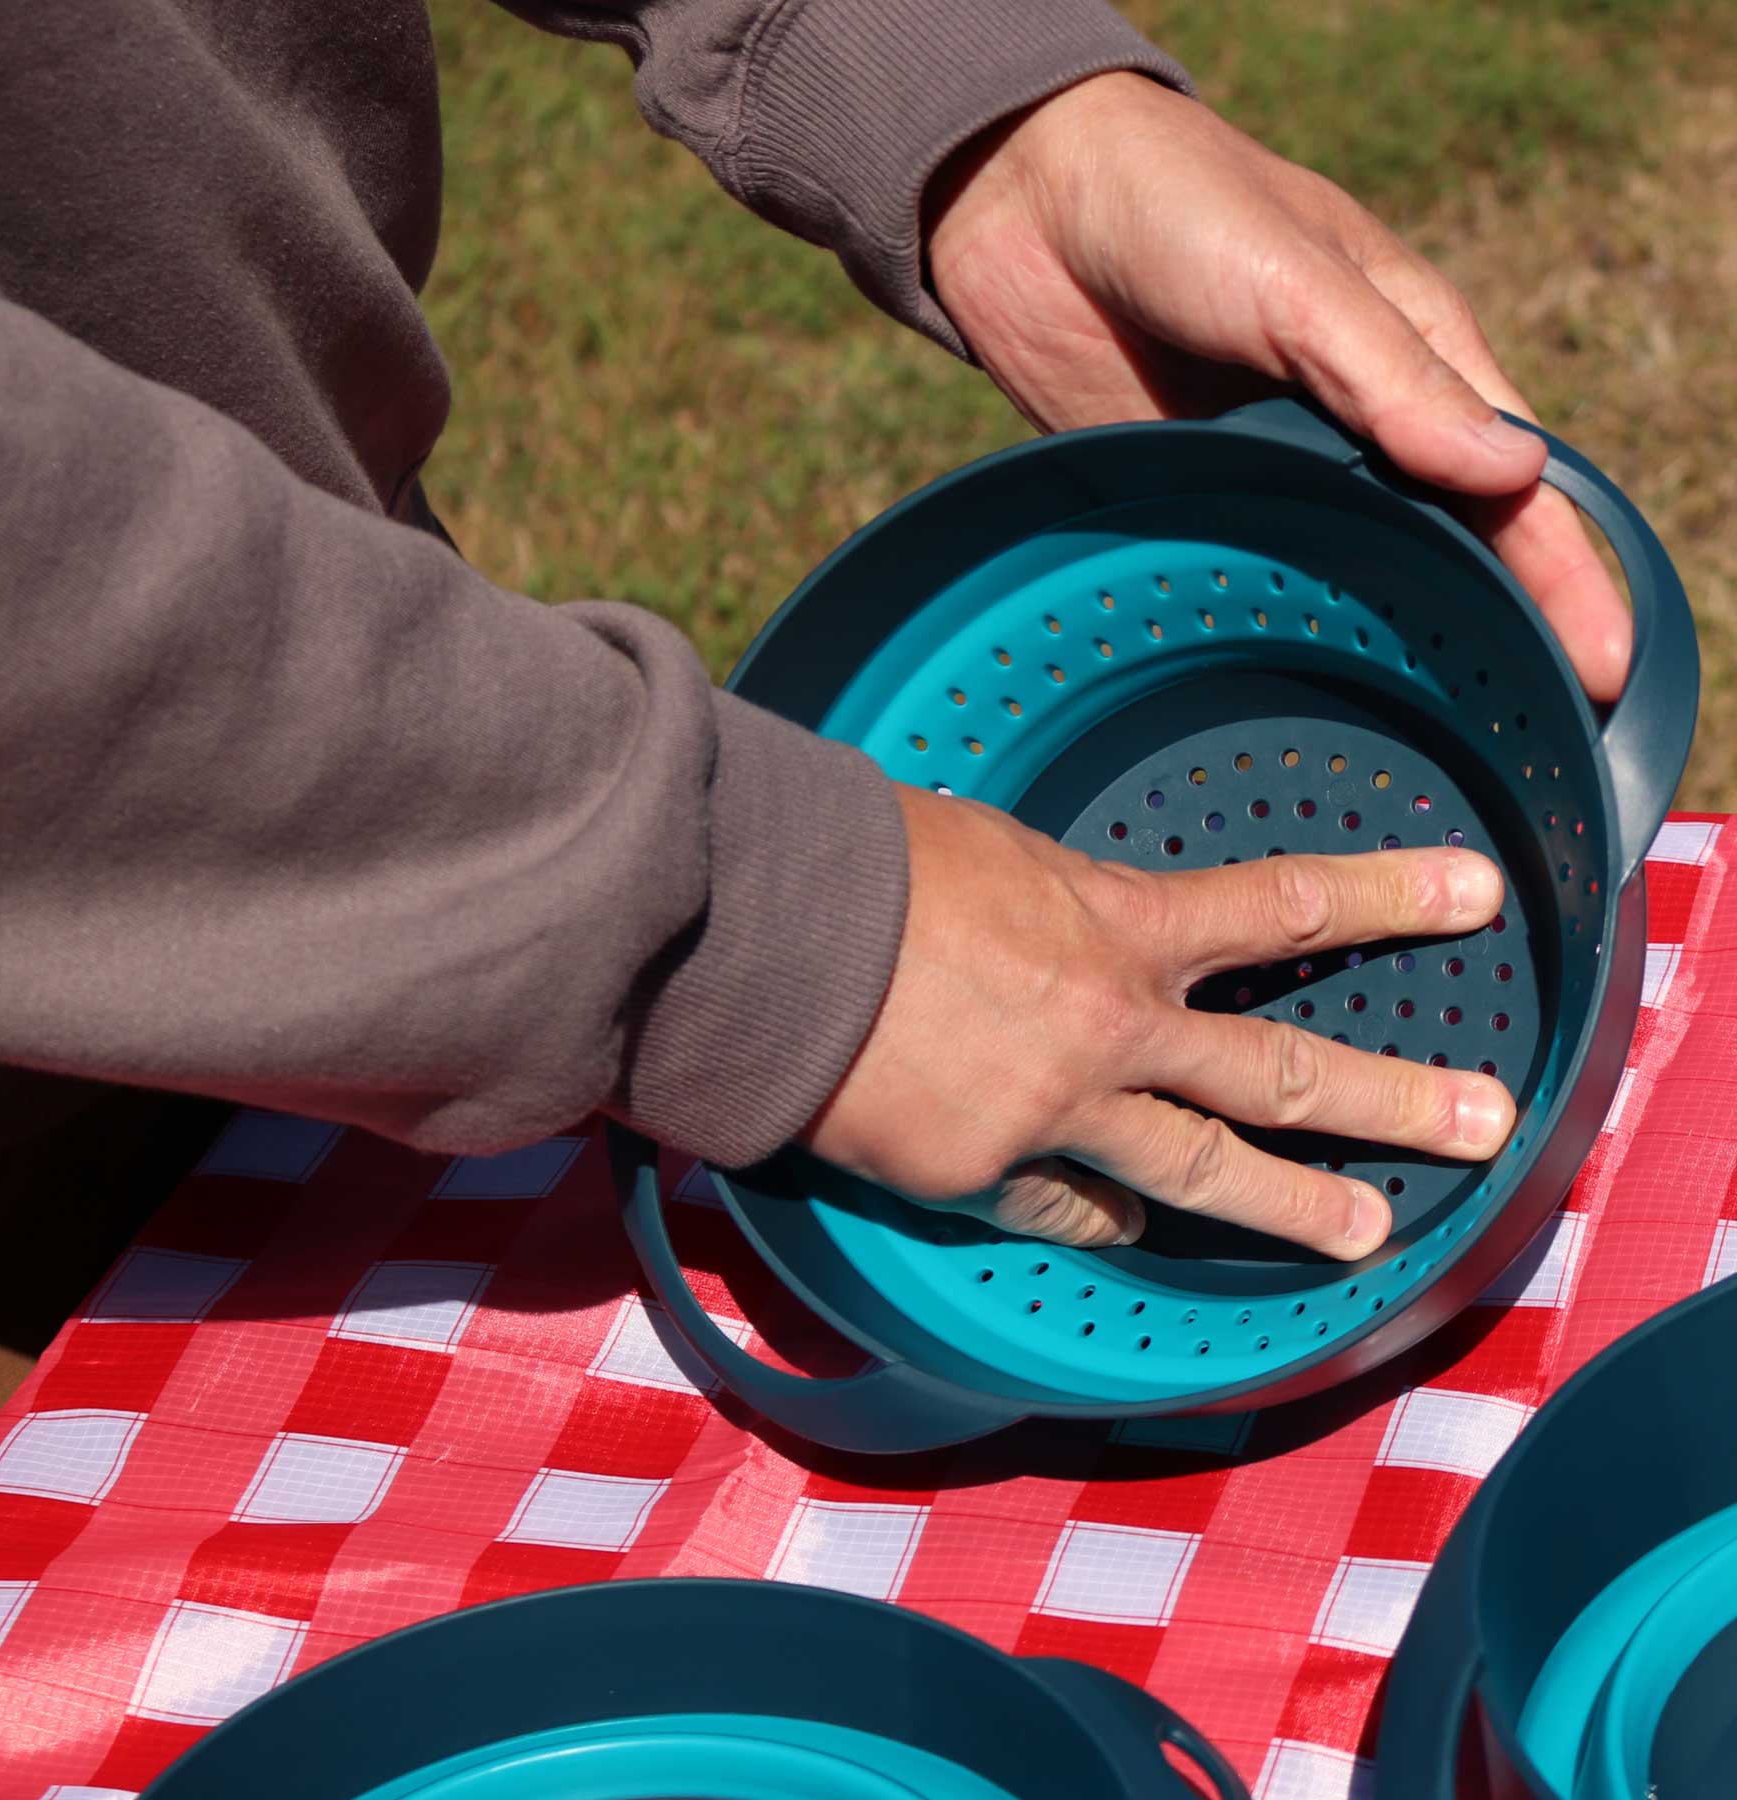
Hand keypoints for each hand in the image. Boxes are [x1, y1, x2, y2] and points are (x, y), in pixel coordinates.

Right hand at [804, 784, 1513, 1255]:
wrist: (766, 939)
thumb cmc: (865, 865)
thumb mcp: (991, 851)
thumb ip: (1061, 901)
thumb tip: (1079, 927)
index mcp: (1114, 923)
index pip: (1281, 906)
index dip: (1387, 897)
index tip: (1473, 896)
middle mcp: (1110, 1026)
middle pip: (1277, 1073)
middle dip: (1390, 1101)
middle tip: (1481, 1124)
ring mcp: (1053, 1114)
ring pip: (1198, 1172)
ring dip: (1292, 1206)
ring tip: (1362, 1234)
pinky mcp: (982, 1175)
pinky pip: (1065, 1205)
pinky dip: (1102, 1212)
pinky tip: (1128, 1225)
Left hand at [926, 72, 1630, 702]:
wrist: (1026, 205)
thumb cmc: (1180, 206)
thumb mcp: (1298, 280)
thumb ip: (1393, 377)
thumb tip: (1509, 471)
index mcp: (1414, 359)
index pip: (1512, 483)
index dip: (1561, 573)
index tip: (1599, 664)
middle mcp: (1354, 428)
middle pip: (1441, 547)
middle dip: (1488, 633)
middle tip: (1529, 735)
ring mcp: (1270, 473)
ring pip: (1348, 575)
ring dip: (1384, 647)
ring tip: (1426, 743)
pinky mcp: (1191, 502)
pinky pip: (1248, 575)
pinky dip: (1276, 629)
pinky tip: (1295, 696)